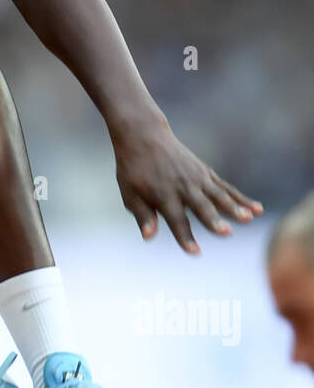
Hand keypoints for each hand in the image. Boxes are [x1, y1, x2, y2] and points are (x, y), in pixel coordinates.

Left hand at [112, 115, 262, 253]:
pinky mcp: (206, 172)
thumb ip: (142, 215)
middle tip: (226, 233)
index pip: (176, 220)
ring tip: (249, 219)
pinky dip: (241, 198)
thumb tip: (148, 237)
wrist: (143, 135)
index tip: (194, 252)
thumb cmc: (133, 169)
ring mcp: (197, 178)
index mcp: (163, 194)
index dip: (185, 236)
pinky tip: (257, 210)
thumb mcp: (129, 193)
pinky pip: (226, 187)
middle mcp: (183, 186)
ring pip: (219, 195)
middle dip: (213, 220)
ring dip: (234, 208)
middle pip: (201, 206)